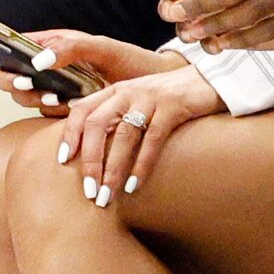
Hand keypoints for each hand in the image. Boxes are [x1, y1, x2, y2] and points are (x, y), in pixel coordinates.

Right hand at [0, 28, 171, 115]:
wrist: (155, 91)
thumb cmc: (130, 62)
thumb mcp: (102, 48)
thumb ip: (71, 48)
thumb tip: (38, 59)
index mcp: (52, 45)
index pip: (9, 45)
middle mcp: (48, 67)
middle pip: (9, 75)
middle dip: (12, 82)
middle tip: (29, 86)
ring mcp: (54, 90)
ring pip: (24, 98)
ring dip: (34, 99)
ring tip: (59, 98)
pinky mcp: (64, 111)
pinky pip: (45, 115)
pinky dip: (51, 113)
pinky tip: (68, 108)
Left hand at [46, 47, 215, 204]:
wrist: (211, 79)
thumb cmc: (173, 97)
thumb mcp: (140, 100)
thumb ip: (119, 116)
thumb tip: (96, 147)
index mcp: (116, 91)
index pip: (82, 110)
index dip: (69, 135)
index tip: (62, 161)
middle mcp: (128, 92)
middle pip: (97, 125)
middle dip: (89, 160)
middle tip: (89, 190)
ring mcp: (150, 98)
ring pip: (123, 135)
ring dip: (113, 169)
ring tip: (108, 195)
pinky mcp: (173, 107)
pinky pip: (152, 139)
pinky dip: (142, 164)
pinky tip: (134, 184)